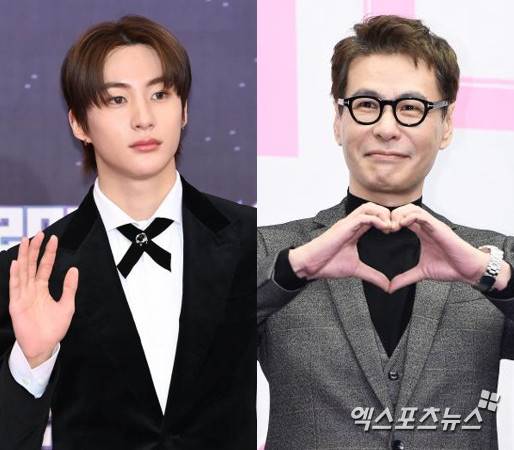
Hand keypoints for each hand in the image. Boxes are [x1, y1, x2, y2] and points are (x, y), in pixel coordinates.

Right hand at [9, 232, 77, 367]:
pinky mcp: (16, 304)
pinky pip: (15, 287)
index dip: (49, 253)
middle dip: (35, 249)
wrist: (44, 346)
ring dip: (25, 256)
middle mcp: (31, 289)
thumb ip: (69, 288)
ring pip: (23, 271)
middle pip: (32, 265)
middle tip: (39, 233)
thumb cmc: (54, 328)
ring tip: (27, 240)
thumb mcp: (67, 305)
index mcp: (42, 289)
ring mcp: (23, 295)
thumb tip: (74, 269)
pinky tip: (17, 263)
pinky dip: (16, 275)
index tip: (53, 239)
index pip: (45, 266)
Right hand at [289, 202, 391, 290]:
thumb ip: (372, 275)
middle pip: (373, 207)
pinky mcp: (344, 226)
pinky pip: (363, 216)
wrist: (310, 264)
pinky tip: (385, 228)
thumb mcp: (355, 269)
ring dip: (383, 214)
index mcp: (354, 230)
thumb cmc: (327, 264)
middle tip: (396, 228)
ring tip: (391, 227)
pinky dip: (377, 219)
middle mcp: (351, 223)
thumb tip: (387, 286)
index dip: (387, 220)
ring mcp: (347, 223)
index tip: (396, 232)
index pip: (373, 216)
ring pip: (369, 207)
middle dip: (387, 214)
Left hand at [388, 204, 489, 292]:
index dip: (391, 222)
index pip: (403, 218)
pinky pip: (422, 215)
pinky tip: (402, 224)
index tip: (383, 232)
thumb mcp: (421, 273)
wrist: (468, 270)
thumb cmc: (450, 267)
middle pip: (405, 209)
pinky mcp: (439, 227)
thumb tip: (391, 287)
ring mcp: (433, 225)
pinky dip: (410, 217)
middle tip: (385, 228)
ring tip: (392, 226)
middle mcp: (427, 226)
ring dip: (399, 215)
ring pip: (413, 209)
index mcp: (422, 232)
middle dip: (392, 215)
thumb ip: (405, 278)